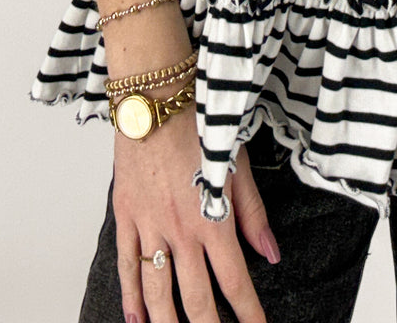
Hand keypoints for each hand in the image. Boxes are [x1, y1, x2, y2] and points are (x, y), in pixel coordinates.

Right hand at [114, 102, 273, 322]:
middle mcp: (180, 229)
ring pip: (158, 291)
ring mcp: (149, 224)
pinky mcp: (126, 214)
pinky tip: (136, 319)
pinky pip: (127, 264)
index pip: (234, 281)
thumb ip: (252, 213)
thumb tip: (270, 254)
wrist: (156, 96)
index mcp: (212, 217)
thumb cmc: (200, 122)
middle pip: (195, 299)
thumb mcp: (237, 164)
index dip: (247, 313)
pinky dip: (130, 295)